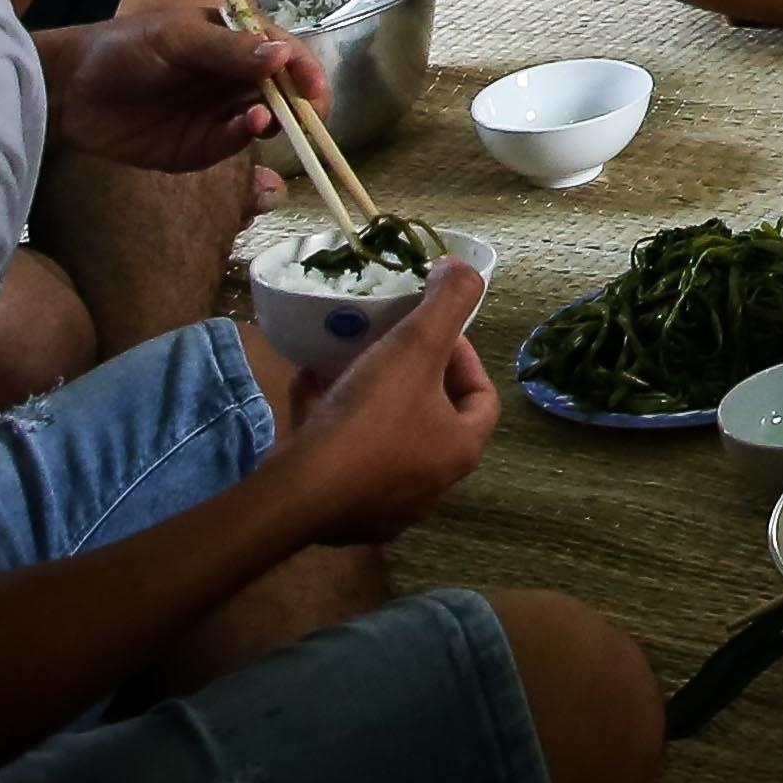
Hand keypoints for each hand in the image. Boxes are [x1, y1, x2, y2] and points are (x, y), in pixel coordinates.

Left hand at [46, 2, 303, 175]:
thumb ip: (226, 49)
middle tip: (308, 117)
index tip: (313, 86)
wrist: (70, 91)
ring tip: (266, 122)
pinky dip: (245, 139)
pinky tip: (245, 131)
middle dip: (302, 103)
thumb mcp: (175, 39)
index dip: (304, 68)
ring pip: (265, 120)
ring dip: (276, 122)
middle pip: (284, 91)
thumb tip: (282, 56)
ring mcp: (218, 113)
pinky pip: (233, 144)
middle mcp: (234, 78)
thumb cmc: (124, 49)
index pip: (283, 52)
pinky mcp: (200, 147)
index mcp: (233, 42)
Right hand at [273, 260, 497, 538]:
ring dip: (366, 396)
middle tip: (388, 343)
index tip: (432, 330)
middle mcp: (430, 484)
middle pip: (430, 417)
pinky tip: (306, 387)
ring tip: (344, 360)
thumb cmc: (369, 418)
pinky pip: (342, 457)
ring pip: (382, 437)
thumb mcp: (416, 345)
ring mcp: (384, 505)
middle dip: (410, 375)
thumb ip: (449, 301)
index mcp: (459, 450)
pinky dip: (330, 421)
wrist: (299, 493)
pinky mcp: (340, 513)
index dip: (464, 357)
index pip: (482, 397)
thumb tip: (461, 268)